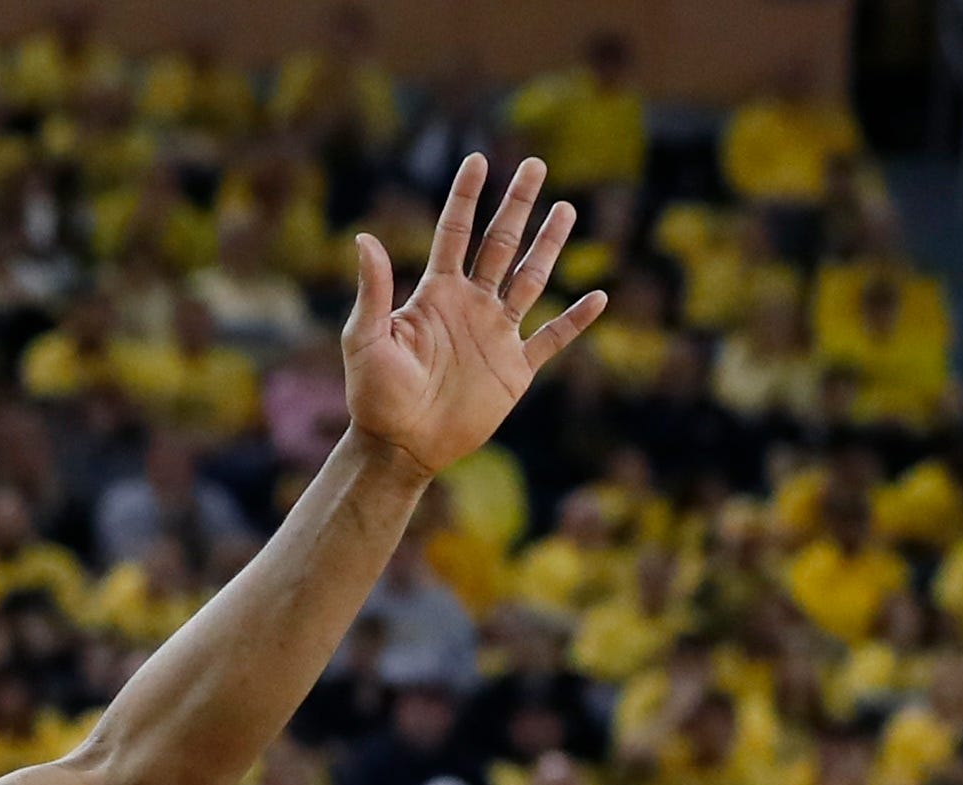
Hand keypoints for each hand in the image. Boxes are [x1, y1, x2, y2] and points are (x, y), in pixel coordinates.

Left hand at [343, 154, 603, 483]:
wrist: (400, 446)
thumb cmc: (374, 396)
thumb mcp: (365, 340)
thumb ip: (372, 291)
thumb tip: (365, 239)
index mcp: (436, 294)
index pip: (454, 233)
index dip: (465, 198)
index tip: (478, 160)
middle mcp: (470, 305)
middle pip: (500, 243)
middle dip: (518, 204)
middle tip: (535, 165)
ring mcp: (495, 334)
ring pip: (530, 279)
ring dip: (548, 245)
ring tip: (565, 209)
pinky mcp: (514, 370)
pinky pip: (551, 339)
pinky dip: (575, 320)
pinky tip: (598, 297)